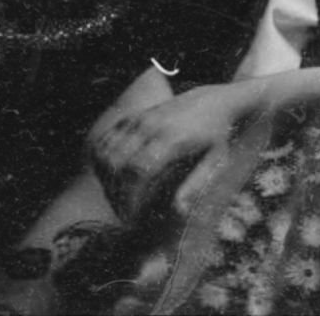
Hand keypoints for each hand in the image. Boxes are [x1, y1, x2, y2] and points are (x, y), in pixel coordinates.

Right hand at [89, 81, 246, 223]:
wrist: (216, 100)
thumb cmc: (218, 135)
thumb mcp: (215, 161)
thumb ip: (195, 185)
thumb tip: (178, 212)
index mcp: (172, 139)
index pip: (138, 172)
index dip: (129, 198)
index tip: (130, 219)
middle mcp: (151, 126)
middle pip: (117, 164)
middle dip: (114, 194)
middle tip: (123, 214)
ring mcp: (140, 118)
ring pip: (106, 152)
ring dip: (105, 180)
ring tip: (117, 199)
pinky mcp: (134, 116)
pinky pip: (105, 139)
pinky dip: (101, 160)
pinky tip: (110, 178)